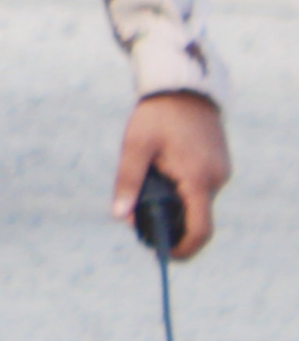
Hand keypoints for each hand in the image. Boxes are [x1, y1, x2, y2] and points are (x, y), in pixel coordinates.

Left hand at [112, 90, 228, 262]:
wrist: (183, 85)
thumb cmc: (156, 114)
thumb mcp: (135, 146)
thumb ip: (128, 181)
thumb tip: (120, 217)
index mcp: (198, 179)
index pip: (199, 229)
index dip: (183, 248)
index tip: (162, 254)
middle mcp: (215, 179)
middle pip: (195, 218)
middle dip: (169, 225)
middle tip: (138, 222)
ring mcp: (220, 172)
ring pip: (197, 203)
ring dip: (173, 207)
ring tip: (143, 194)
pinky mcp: (217, 165)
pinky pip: (199, 189)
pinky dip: (181, 193)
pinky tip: (159, 179)